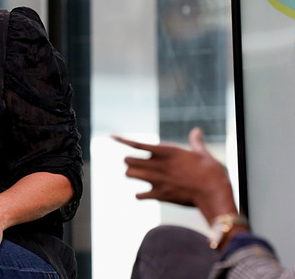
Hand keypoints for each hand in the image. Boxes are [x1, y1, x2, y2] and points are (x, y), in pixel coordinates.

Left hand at [113, 127, 236, 221]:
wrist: (214, 193)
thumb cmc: (211, 173)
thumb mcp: (203, 154)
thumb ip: (196, 142)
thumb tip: (197, 131)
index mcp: (167, 151)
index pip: (138, 144)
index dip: (123, 140)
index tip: (112, 136)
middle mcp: (158, 164)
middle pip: (128, 160)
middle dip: (129, 161)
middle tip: (136, 163)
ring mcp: (157, 180)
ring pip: (130, 174)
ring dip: (132, 174)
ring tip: (137, 175)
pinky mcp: (159, 195)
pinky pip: (139, 195)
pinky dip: (140, 195)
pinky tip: (144, 194)